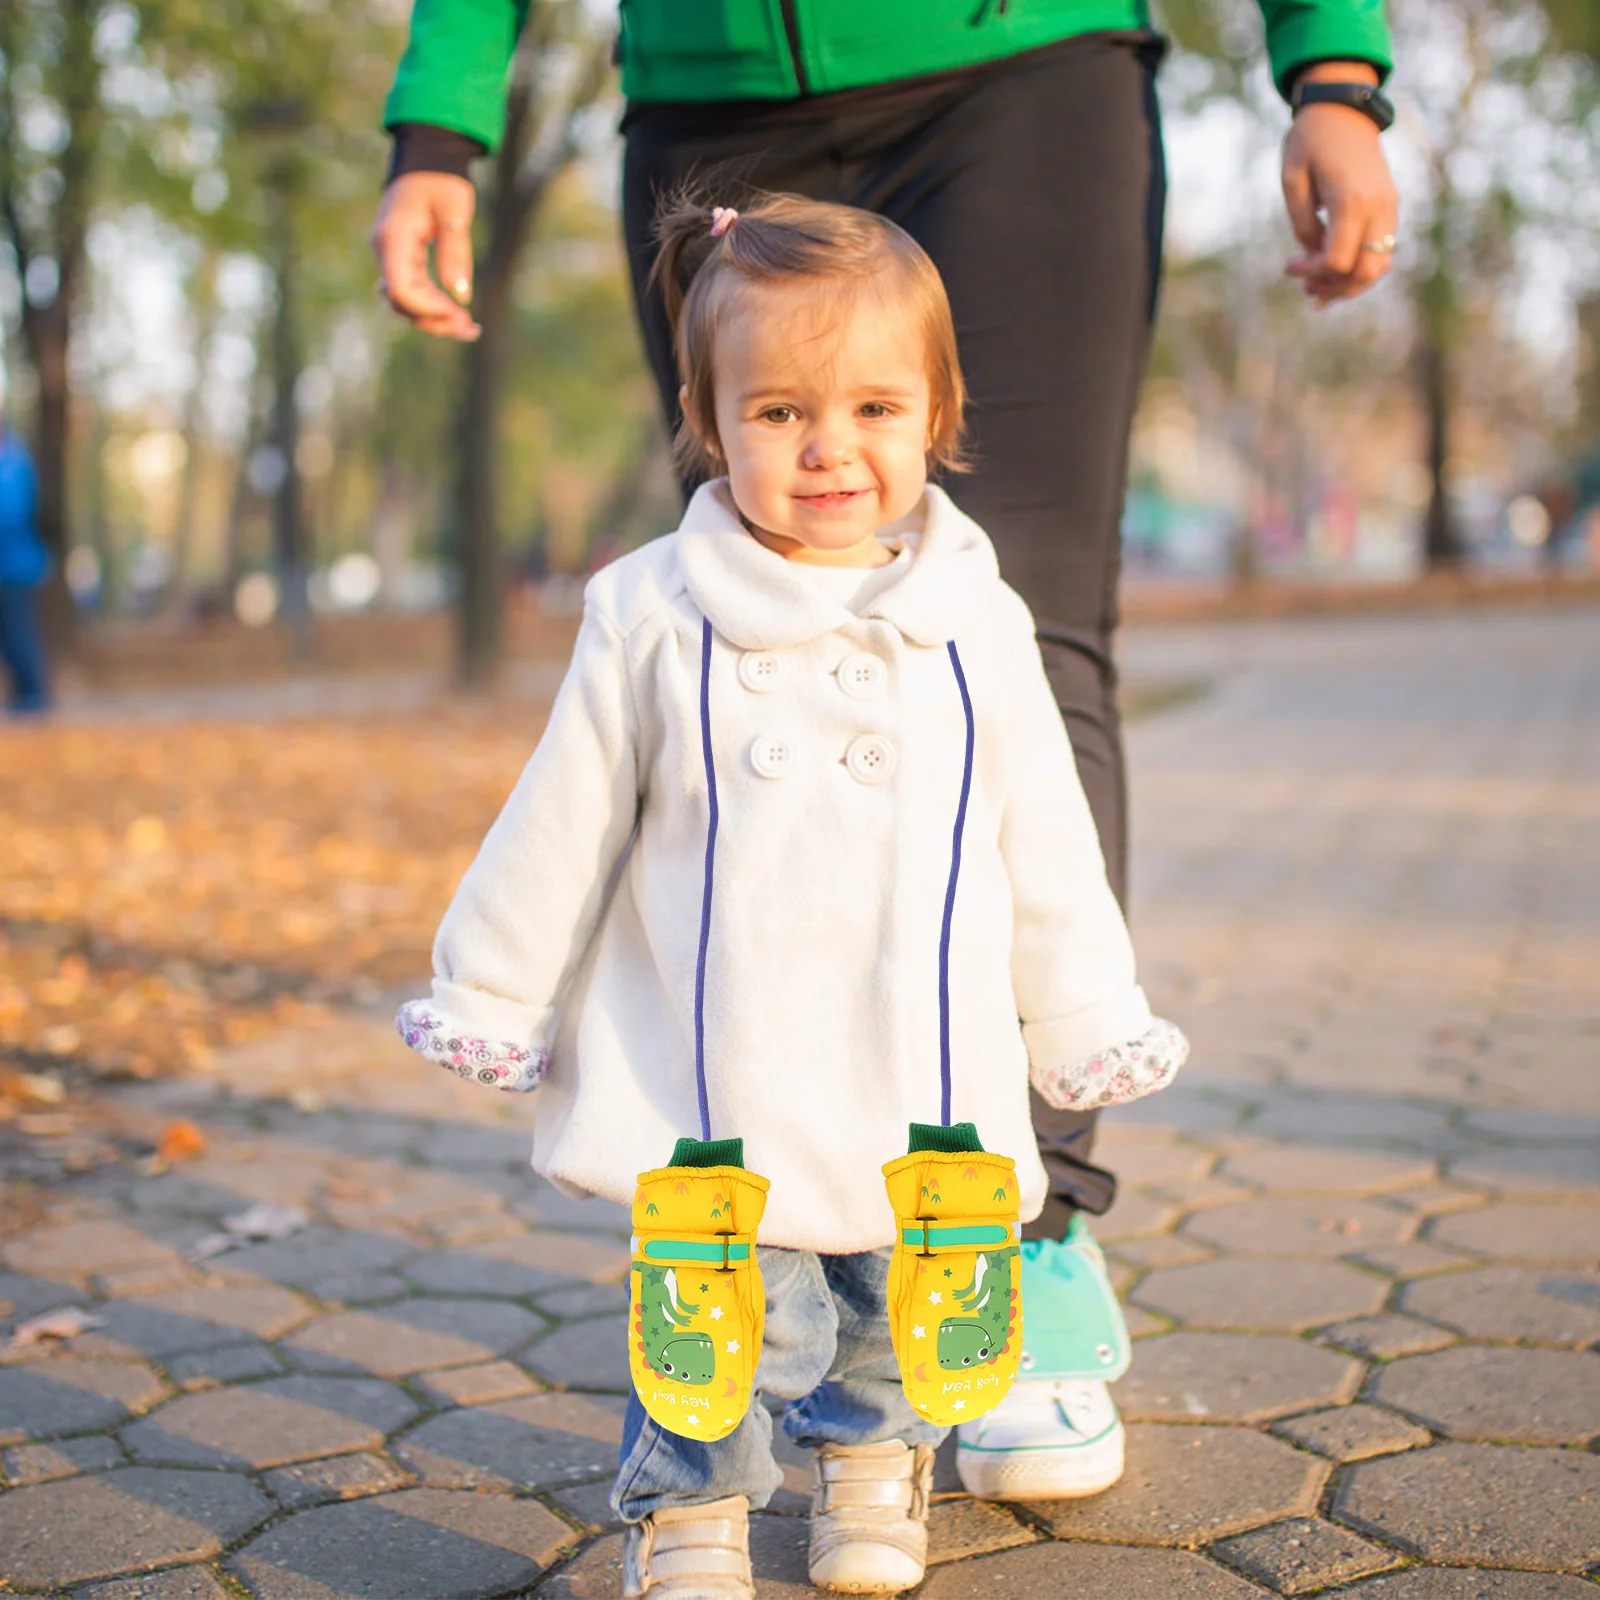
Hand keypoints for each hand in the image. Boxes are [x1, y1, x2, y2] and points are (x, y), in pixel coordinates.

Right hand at [370, 171, 481, 340]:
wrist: (427, 161)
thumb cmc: (441, 181)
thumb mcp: (454, 211)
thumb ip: (455, 252)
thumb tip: (460, 296)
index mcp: (393, 240)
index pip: (401, 291)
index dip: (429, 310)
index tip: (461, 312)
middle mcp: (385, 252)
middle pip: (402, 304)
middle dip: (436, 321)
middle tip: (472, 329)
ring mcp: (391, 258)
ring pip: (407, 304)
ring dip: (436, 320)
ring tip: (470, 327)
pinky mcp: (402, 261)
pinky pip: (413, 293)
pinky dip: (434, 307)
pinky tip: (458, 313)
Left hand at [1280, 64, 1400, 308]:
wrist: (1344, 108)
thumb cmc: (1311, 141)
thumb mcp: (1293, 183)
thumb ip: (1304, 226)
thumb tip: (1315, 257)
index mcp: (1352, 200)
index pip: (1337, 260)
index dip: (1310, 272)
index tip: (1288, 265)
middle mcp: (1378, 207)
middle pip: (1366, 272)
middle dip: (1334, 287)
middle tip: (1306, 288)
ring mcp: (1389, 207)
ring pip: (1379, 266)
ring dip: (1350, 284)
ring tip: (1319, 288)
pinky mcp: (1390, 206)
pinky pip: (1382, 250)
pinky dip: (1361, 267)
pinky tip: (1336, 273)